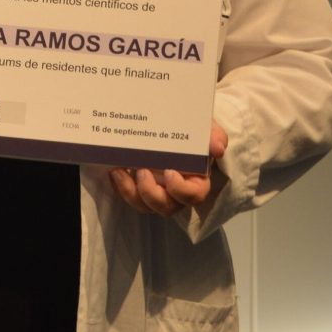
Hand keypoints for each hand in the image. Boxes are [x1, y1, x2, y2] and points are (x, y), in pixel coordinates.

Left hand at [109, 122, 227, 216]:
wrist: (170, 125)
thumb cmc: (190, 131)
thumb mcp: (204, 128)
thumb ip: (214, 135)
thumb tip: (217, 148)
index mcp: (196, 181)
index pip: (193, 196)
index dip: (181, 190)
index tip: (169, 172)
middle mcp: (176, 192)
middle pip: (166, 207)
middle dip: (151, 194)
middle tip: (141, 171)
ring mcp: (156, 191)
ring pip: (144, 206)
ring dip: (130, 192)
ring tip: (119, 172)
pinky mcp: (137, 187)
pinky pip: (128, 196)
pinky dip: (120, 186)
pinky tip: (114, 170)